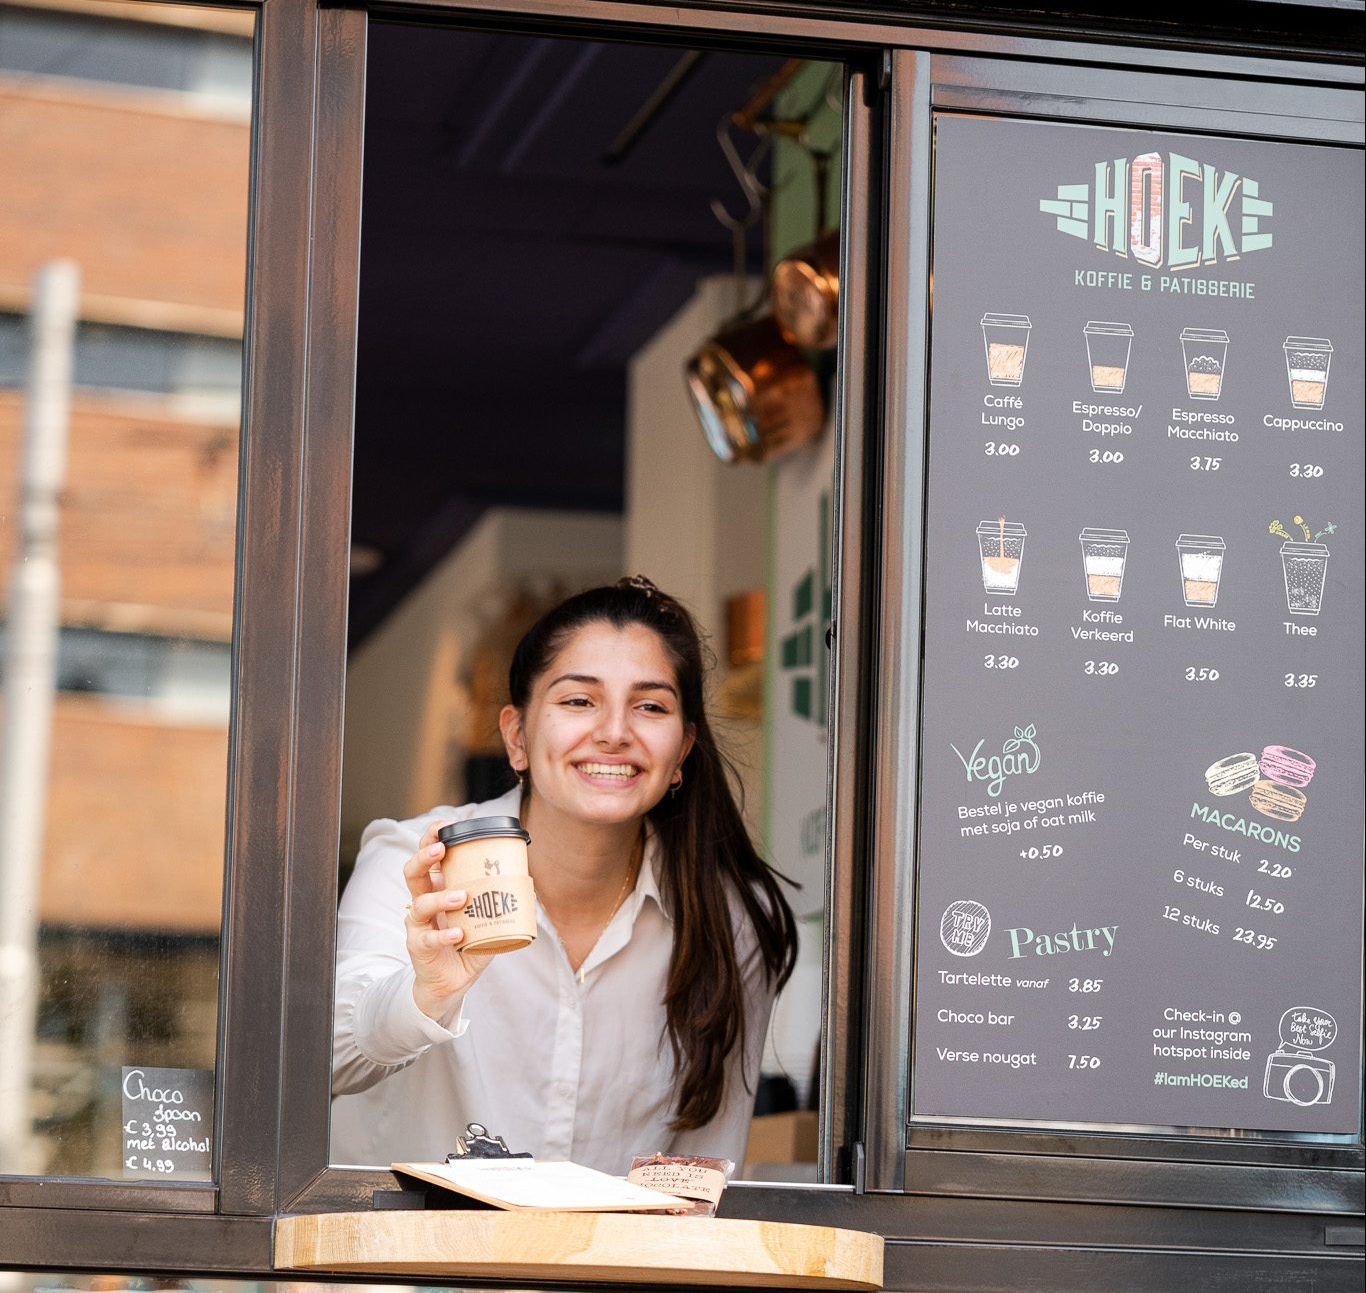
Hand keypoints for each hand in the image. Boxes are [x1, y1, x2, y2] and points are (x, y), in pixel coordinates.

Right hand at [403, 821, 495, 1019]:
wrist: (451, 982)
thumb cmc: (467, 943)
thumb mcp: (484, 917)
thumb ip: (498, 900)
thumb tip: (527, 882)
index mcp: (437, 888)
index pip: (428, 857)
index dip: (431, 838)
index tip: (445, 825)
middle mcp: (423, 902)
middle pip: (412, 872)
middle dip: (424, 857)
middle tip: (441, 849)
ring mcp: (418, 925)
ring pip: (420, 904)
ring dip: (441, 897)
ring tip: (462, 896)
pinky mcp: (419, 947)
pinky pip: (429, 938)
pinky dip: (444, 934)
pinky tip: (458, 933)